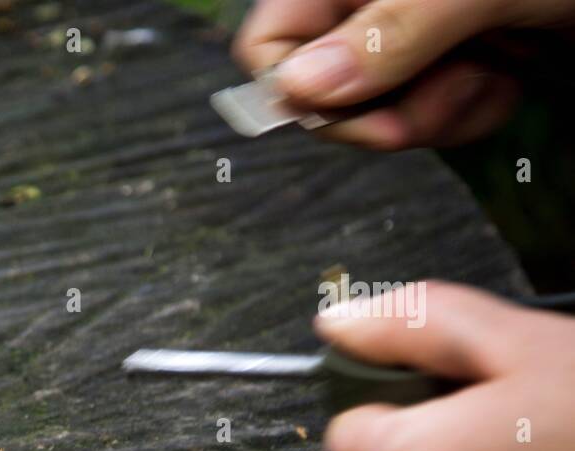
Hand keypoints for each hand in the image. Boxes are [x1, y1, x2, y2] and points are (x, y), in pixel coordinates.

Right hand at [233, 0, 574, 149]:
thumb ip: (387, 35)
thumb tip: (300, 91)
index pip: (271, 43)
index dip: (300, 87)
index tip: (356, 107)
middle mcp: (375, 1)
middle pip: (322, 88)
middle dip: (383, 107)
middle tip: (446, 91)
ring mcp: (415, 31)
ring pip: (376, 109)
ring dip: (435, 112)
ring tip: (490, 76)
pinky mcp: (457, 58)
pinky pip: (428, 113)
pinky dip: (466, 112)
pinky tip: (505, 79)